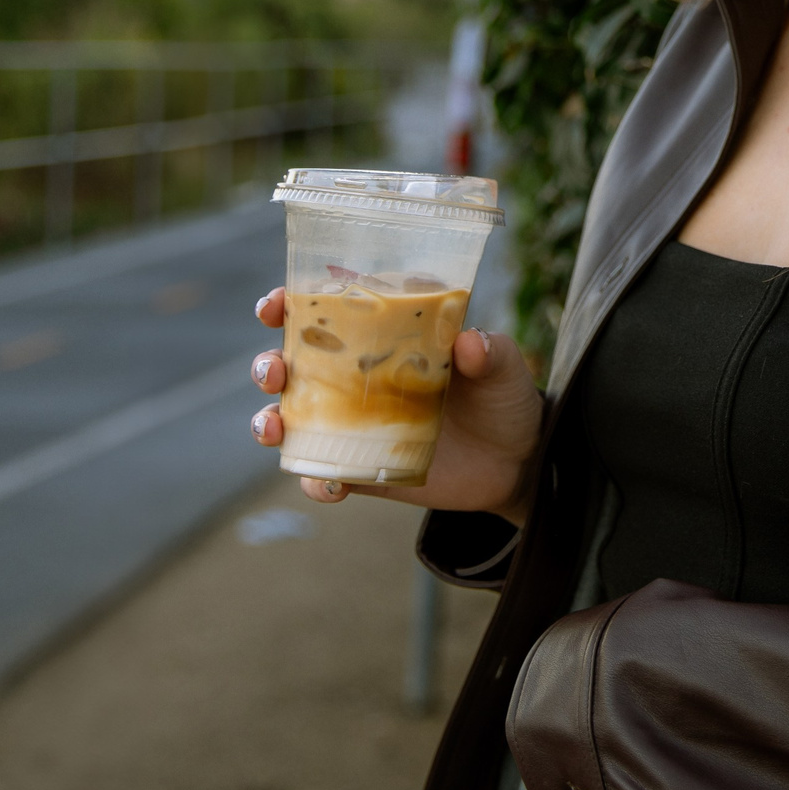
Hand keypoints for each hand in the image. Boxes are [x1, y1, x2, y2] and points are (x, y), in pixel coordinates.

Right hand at [248, 285, 545, 522]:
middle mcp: (359, 376)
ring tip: (274, 426)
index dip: (292, 304)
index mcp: (386, 336)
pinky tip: (329, 485)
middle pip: (293, 364)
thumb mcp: (505, 367)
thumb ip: (490, 352)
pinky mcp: (363, 468)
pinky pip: (324, 476)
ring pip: (292, 419)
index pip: (329, 311)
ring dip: (269, 421)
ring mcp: (356, 424)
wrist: (520, 463)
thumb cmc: (506, 398)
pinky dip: (316, 481)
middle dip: (268, 364)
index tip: (276, 305)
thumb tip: (469, 343)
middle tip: (275, 371)